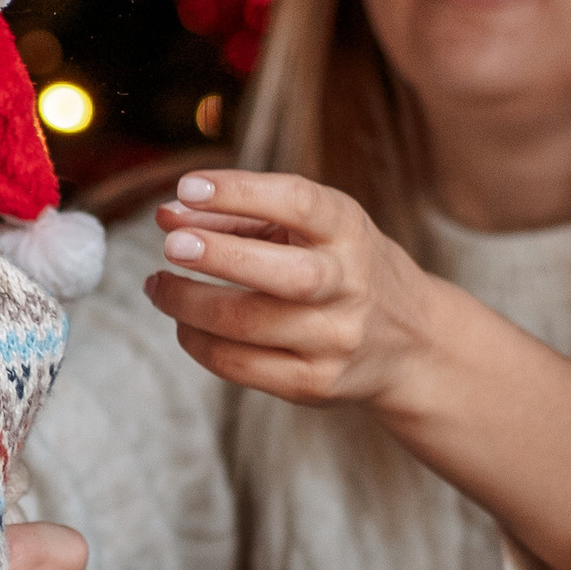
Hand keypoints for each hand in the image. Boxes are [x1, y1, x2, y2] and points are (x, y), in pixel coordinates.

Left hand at [146, 168, 570, 569]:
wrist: (412, 342)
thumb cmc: (340, 266)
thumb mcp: (309, 228)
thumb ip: (238, 215)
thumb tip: (168, 214)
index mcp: (349, 231)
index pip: (299, 204)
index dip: (240, 192)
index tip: (187, 185)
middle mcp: (349, 285)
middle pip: (284, 274)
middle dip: (219, 256)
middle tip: (171, 245)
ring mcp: (334, 340)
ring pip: (248, 325)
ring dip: (188, 303)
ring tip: (158, 285)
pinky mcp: (314, 384)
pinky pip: (240, 365)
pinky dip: (198, 342)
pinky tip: (182, 324)